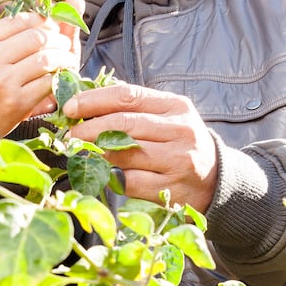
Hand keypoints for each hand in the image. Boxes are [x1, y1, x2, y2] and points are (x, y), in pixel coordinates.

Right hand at [0, 13, 76, 136]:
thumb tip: (33, 20)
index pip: (20, 20)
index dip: (42, 20)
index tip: (50, 25)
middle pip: (37, 37)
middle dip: (57, 37)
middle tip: (64, 42)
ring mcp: (5, 81)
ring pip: (46, 58)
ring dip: (63, 56)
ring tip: (67, 57)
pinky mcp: (17, 103)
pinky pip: (47, 83)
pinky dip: (59, 78)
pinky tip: (60, 76)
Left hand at [63, 83, 219, 210]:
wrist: (216, 180)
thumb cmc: (180, 144)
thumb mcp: (168, 117)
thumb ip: (136, 107)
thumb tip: (88, 100)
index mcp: (176, 107)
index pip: (128, 96)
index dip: (94, 101)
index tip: (70, 108)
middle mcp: (180, 131)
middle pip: (123, 125)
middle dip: (89, 129)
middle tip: (70, 135)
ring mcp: (177, 161)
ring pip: (124, 154)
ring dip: (96, 154)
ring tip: (82, 153)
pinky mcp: (171, 189)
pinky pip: (130, 181)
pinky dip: (112, 177)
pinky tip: (104, 174)